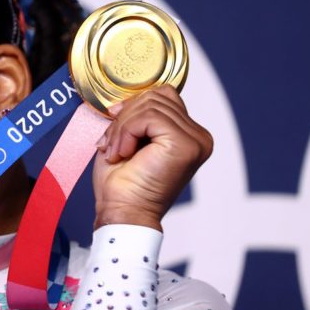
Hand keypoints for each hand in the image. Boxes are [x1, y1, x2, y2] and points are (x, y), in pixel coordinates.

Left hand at [92, 85, 212, 230]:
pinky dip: (127, 132)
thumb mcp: (126, 139)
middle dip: (126, 118)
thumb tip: (124, 99)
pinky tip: (123, 153)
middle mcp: (198, 137)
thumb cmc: (121, 184)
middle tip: (112, 145)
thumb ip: (135, 116)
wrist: (122, 212)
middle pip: (157, 97)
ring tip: (116, 152)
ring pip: (151, 105)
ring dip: (123, 127)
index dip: (133, 107)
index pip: (163, 97)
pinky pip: (149, 117)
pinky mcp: (184, 144)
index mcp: (188, 135)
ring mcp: (195, 141)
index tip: (115, 131)